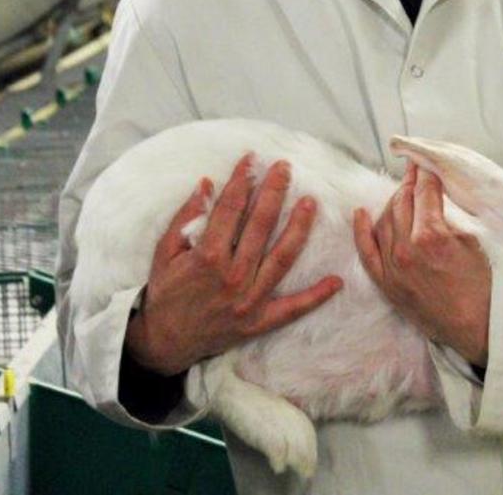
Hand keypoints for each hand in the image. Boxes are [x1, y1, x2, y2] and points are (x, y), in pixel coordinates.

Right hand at [126, 154, 342, 375]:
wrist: (165, 343)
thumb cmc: (165, 294)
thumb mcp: (165, 253)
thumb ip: (185, 218)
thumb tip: (207, 184)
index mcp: (208, 257)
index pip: (230, 209)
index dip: (241, 180)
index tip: (252, 159)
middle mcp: (233, 276)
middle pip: (260, 226)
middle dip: (274, 192)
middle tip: (286, 168)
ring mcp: (249, 300)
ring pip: (281, 258)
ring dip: (298, 228)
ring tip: (310, 202)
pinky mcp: (259, 321)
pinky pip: (293, 309)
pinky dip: (316, 296)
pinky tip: (336, 281)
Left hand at [353, 163, 490, 364]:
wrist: (478, 329)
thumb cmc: (482, 285)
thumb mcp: (472, 240)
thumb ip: (449, 213)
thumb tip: (434, 189)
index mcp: (430, 235)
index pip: (423, 191)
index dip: (426, 173)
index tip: (426, 163)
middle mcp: (405, 249)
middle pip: (401, 201)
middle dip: (410, 183)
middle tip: (417, 173)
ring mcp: (392, 267)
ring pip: (384, 219)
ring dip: (394, 201)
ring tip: (404, 192)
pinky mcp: (386, 284)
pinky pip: (366, 251)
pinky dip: (361, 230)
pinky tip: (360, 213)